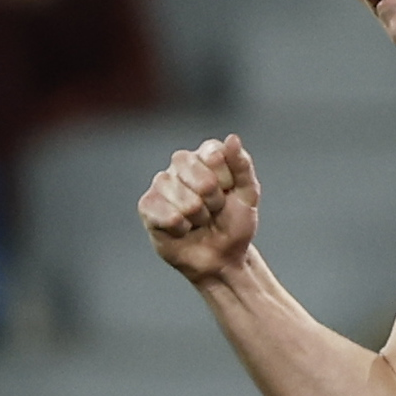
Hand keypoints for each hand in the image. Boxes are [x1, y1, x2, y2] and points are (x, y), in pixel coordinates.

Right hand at [140, 134, 264, 286]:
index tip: (228, 192)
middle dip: (214, 202)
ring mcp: (161, 183)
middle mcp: (180, 164)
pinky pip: (166, 215)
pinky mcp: (147, 205)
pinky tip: (182, 229)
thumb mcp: (248, 194)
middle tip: (213, 210)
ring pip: (185, 201)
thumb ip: (242, 165)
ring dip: (198, 218)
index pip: (215, 154)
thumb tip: (232, 138)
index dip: (227, 181)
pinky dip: (181, 228)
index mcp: (205, 154)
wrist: (221, 256)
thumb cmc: (234, 224)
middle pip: (201, 179)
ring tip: (198, 221)